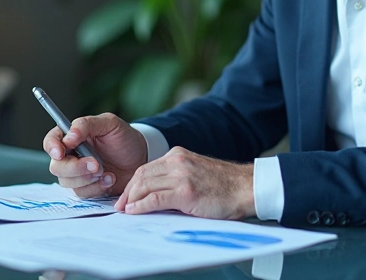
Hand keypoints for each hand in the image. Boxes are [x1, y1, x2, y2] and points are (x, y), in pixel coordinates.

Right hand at [43, 112, 146, 197]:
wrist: (141, 158)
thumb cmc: (125, 139)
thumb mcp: (110, 124)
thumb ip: (87, 124)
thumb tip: (69, 136)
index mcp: (72, 137)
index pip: (51, 141)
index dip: (52, 147)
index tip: (61, 152)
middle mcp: (71, 156)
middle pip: (56, 166)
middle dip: (75, 168)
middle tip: (96, 164)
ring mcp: (78, 173)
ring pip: (67, 182)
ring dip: (88, 179)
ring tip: (106, 171)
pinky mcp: (87, 188)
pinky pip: (82, 193)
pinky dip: (96, 187)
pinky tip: (110, 179)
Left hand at [114, 146, 255, 219]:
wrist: (245, 188)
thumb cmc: (224, 186)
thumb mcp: (195, 174)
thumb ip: (175, 180)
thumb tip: (153, 197)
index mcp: (178, 155)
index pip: (145, 168)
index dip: (132, 184)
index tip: (126, 197)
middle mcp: (177, 161)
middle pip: (141, 175)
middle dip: (128, 192)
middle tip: (120, 206)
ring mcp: (181, 175)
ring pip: (145, 185)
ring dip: (131, 199)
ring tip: (125, 210)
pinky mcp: (185, 191)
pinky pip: (155, 199)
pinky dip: (141, 206)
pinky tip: (135, 211)